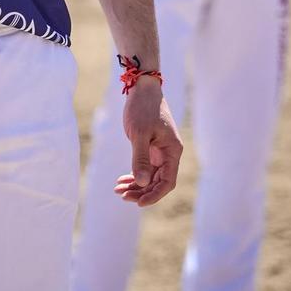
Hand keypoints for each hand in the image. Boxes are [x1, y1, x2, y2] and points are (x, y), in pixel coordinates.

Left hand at [116, 87, 181, 207]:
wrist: (141, 87)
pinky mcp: (150, 147)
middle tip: (122, 196)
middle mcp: (168, 153)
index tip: (138, 203)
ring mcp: (159, 151)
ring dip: (136, 185)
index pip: (167, 182)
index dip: (154, 195)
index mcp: (172, 151)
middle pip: (157, 182)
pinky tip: (121, 181)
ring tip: (118, 191)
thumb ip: (140, 158)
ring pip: (149, 176)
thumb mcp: (139, 133)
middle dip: (141, 191)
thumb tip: (141, 183)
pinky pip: (144, 167)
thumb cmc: (142, 108)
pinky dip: (133, 175)